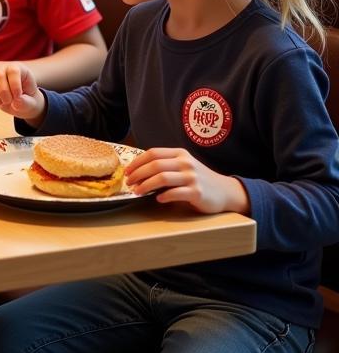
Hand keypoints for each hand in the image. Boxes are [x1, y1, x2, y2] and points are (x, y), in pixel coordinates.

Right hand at [0, 62, 45, 119]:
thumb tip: (17, 102)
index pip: (13, 70)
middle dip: (2, 92)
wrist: (22, 100)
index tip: (17, 97)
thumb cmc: (28, 99)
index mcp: (20, 69)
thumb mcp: (32, 103)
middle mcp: (5, 67)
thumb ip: (26, 103)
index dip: (14, 84)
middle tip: (8, 102)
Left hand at [124, 147, 249, 213]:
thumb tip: (138, 172)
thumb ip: (166, 165)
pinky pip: (176, 193)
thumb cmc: (199, 179)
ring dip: (146, 185)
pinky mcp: (197, 192)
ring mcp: (192, 177)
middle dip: (138, 174)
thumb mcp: (184, 166)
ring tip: (137, 192)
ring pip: (162, 178)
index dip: (137, 162)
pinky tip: (157, 199)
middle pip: (155, 165)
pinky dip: (164, 195)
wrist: (226, 191)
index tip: (127, 171)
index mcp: (179, 154)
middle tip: (129, 183)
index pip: (153, 153)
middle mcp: (185, 163)